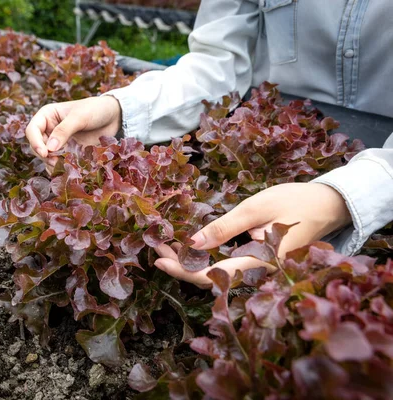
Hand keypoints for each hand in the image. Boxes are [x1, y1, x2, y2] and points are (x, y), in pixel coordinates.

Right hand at [25, 96, 121, 171]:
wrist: (113, 117)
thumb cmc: (95, 110)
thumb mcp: (80, 117)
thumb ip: (64, 131)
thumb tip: (49, 148)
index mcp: (47, 116)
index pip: (32, 130)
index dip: (35, 142)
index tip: (45, 153)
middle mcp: (49, 129)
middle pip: (37, 146)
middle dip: (44, 155)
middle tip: (55, 161)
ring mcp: (58, 142)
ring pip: (46, 157)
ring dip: (52, 163)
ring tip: (63, 166)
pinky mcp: (68, 152)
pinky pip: (59, 162)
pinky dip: (61, 167)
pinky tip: (68, 169)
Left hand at [154, 182, 352, 286]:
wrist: (328, 205)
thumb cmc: (294, 202)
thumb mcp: (254, 209)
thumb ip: (224, 228)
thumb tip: (193, 243)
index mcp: (257, 264)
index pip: (210, 276)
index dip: (181, 271)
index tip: (158, 257)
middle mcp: (257, 272)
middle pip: (210, 278)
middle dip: (181, 265)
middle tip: (158, 246)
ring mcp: (258, 268)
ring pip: (217, 272)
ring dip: (191, 261)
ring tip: (168, 244)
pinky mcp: (258, 260)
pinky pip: (228, 264)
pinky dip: (206, 257)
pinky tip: (191, 246)